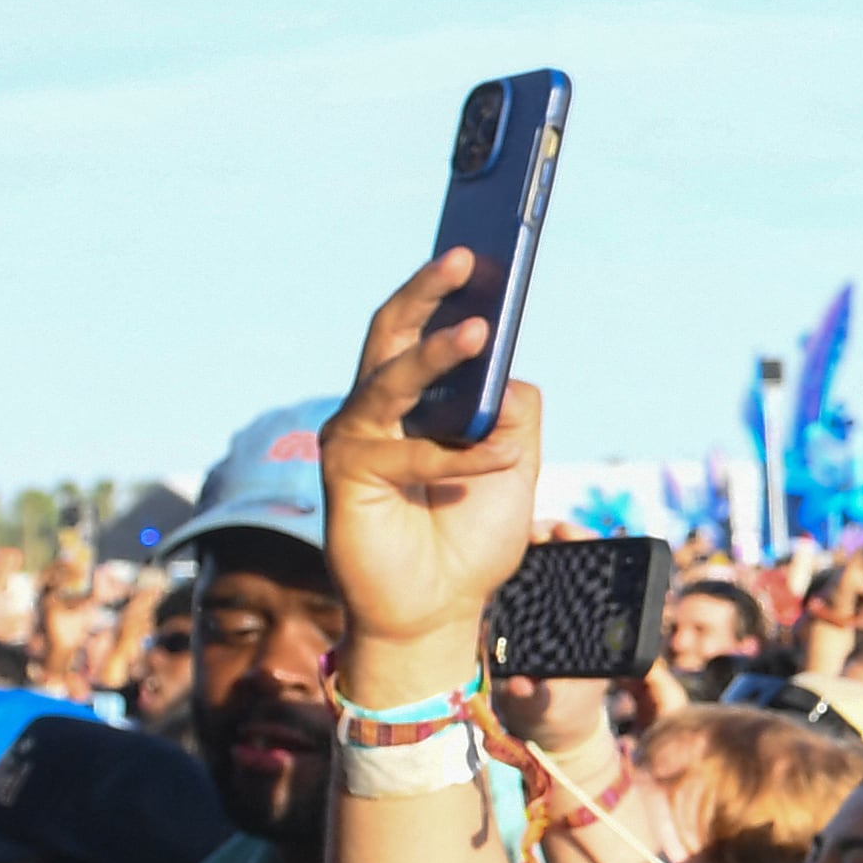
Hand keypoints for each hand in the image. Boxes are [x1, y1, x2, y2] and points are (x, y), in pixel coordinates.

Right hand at [321, 247, 545, 681]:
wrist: (441, 608)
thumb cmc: (471, 534)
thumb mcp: (514, 462)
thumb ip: (512, 411)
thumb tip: (505, 369)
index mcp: (416, 400)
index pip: (424, 330)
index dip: (447, 293)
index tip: (482, 254)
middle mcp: (378, 409)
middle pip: (392, 332)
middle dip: (425, 292)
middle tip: (463, 259)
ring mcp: (358, 438)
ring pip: (392, 380)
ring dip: (437, 354)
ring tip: (481, 331)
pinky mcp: (347, 476)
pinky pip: (408, 453)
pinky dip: (459, 458)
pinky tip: (498, 460)